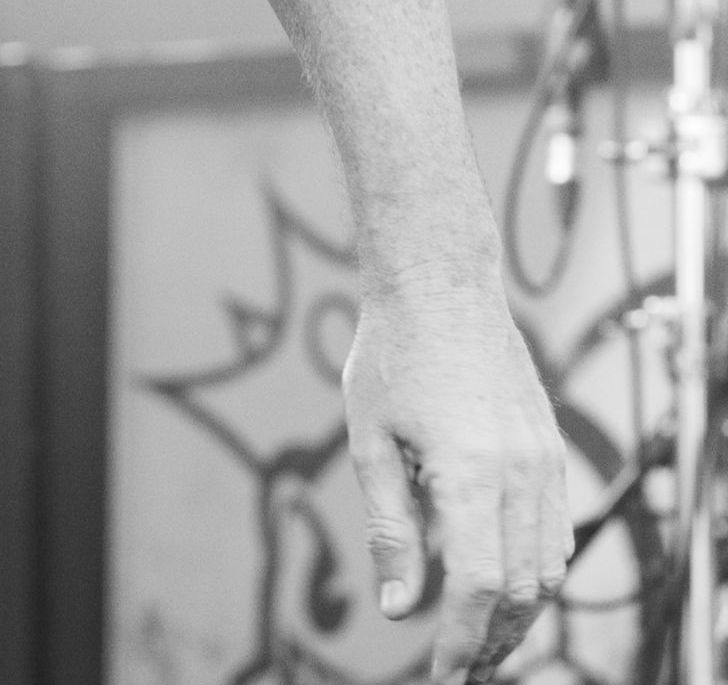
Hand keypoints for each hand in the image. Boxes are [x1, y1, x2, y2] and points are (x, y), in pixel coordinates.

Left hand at [342, 273, 569, 682]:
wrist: (440, 283)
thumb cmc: (392, 355)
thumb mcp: (371, 442)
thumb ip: (391, 531)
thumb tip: (402, 611)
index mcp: (471, 470)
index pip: (480, 587)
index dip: (461, 641)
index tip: (439, 674)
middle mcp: (521, 470)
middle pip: (522, 589)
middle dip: (492, 642)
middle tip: (457, 671)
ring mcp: (546, 460)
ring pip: (549, 568)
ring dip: (520, 615)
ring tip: (479, 642)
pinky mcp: (553, 450)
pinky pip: (558, 532)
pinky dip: (536, 573)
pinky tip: (505, 587)